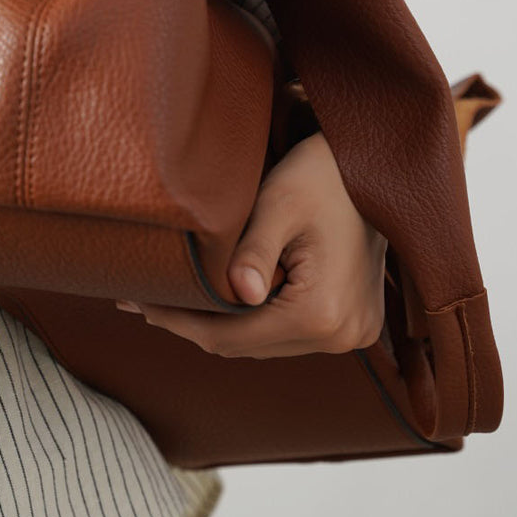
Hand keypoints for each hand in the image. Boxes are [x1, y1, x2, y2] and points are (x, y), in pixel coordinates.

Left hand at [114, 130, 387, 357]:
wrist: (375, 169)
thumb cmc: (322, 176)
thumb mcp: (278, 204)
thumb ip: (253, 251)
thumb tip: (237, 294)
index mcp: (321, 313)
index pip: (229, 337)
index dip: (179, 322)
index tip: (141, 303)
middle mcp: (341, 336)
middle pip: (246, 347)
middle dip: (195, 324)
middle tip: (147, 300)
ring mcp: (352, 335)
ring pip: (265, 344)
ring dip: (224, 324)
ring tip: (177, 300)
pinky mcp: (353, 325)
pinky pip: (288, 334)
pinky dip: (254, 320)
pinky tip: (223, 297)